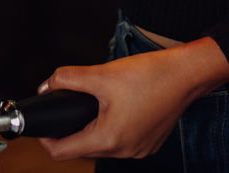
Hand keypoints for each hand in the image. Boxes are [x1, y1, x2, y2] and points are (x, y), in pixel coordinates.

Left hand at [36, 37, 228, 160]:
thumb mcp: (101, 74)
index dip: (46, 139)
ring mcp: (139, 150)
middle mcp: (125, 151)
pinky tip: (111, 109)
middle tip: (65, 107)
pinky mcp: (148, 143)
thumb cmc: (150, 76)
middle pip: (82, 149)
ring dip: (91, 129)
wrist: (187, 75)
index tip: (42, 125)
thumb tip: (47, 86)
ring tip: (87, 106)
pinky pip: (121, 141)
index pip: (63, 153)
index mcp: (110, 139)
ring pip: (102, 145)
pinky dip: (110, 128)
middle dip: (69, 129)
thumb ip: (67, 79)